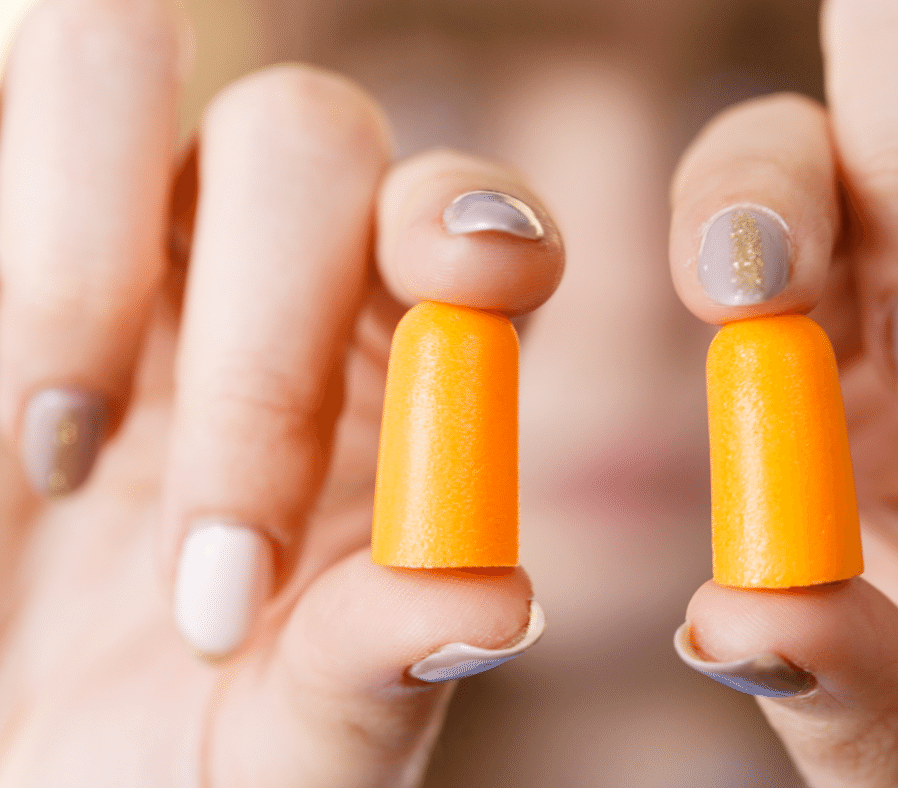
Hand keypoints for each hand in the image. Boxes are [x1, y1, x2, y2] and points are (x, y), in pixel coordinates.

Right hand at [0, 1, 564, 782]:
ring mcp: (98, 228)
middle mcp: (262, 268)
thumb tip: (484, 606)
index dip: (480, 219)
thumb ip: (371, 680)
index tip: (459, 285)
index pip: (474, 224)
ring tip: (52, 467)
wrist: (18, 756)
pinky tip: (0, 439)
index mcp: (390, 363)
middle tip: (213, 575)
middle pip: (306, 135)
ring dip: (79, 250)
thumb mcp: (275, 748)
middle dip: (264, 334)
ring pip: (112, 54)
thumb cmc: (162, 744)